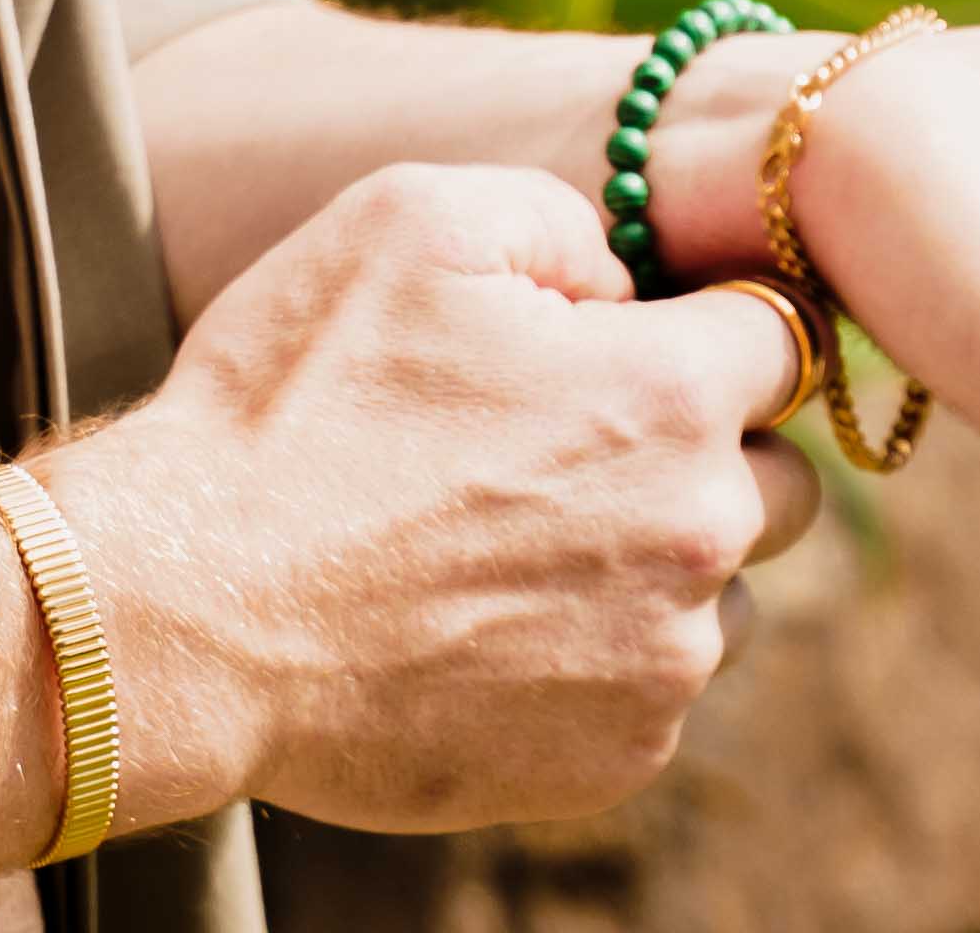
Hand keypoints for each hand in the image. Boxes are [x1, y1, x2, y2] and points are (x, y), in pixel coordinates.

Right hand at [58, 161, 818, 836]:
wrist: (194, 606)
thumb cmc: (296, 398)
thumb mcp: (411, 218)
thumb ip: (561, 219)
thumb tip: (624, 278)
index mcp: (664, 396)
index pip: (786, 338)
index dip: (717, 319)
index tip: (652, 330)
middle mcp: (695, 539)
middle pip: (782, 479)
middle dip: (703, 447)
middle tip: (569, 437)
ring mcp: (660, 667)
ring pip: (719, 592)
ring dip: (655, 557)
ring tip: (506, 533)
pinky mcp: (611, 762)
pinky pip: (652, 687)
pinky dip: (595, 648)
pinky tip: (480, 612)